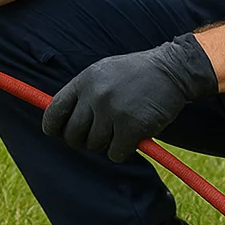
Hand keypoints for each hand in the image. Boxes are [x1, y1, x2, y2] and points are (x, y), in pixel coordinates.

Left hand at [42, 34, 217, 161]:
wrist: (171, 70)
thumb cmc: (135, 74)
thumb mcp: (103, 73)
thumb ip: (82, 94)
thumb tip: (59, 121)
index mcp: (84, 81)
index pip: (54, 112)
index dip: (53, 128)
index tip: (57, 134)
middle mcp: (95, 96)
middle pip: (73, 135)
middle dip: (82, 140)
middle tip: (98, 134)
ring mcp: (113, 112)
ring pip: (95, 146)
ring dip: (107, 143)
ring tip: (120, 127)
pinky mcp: (131, 128)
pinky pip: (115, 153)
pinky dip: (123, 150)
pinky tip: (132, 136)